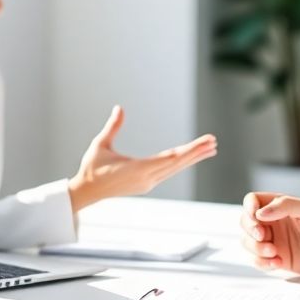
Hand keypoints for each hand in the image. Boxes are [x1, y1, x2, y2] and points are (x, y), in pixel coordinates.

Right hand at [68, 106, 216, 211]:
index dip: (190, 150)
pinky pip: (168, 172)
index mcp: (138, 169)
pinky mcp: (146, 184)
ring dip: (192, 158)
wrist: (86, 192)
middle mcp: (147, 178)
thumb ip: (112, 127)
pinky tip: (189, 158)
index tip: (205, 144)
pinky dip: (181, 163)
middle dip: (197, 152)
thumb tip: (119, 107)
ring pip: (175, 169)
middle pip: (178, 163)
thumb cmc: (91, 168)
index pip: (171, 158)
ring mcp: (148, 183)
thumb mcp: (100, 145)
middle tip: (214, 142)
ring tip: (209, 149)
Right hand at [239, 192, 299, 273]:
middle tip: (264, 237)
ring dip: (256, 248)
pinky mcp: (274, 258)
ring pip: (247, 243)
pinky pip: (258, 261)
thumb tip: (260, 212)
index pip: (252, 201)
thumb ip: (286, 205)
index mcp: (277, 205)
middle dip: (250, 231)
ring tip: (274, 252)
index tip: (256, 217)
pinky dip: (263, 263)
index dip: (249, 208)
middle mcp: (270, 222)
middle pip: (245, 222)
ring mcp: (271, 240)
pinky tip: (278, 262)